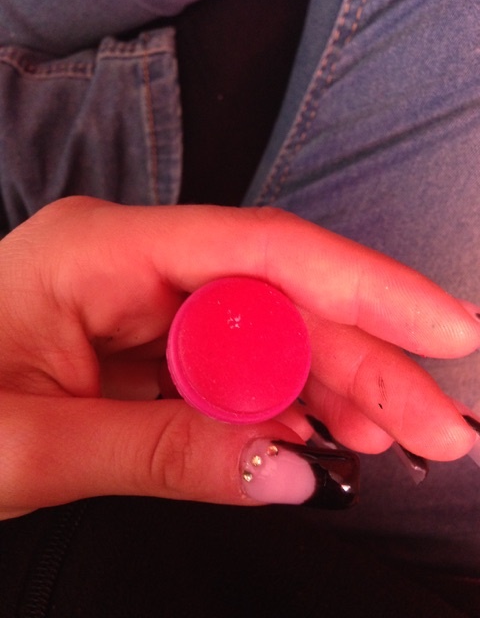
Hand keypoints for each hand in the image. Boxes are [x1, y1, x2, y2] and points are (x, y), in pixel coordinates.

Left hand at [0, 197, 477, 518]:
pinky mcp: (146, 348)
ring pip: (266, 337)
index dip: (363, 286)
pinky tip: (316, 441)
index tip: (443, 328)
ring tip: (388, 442)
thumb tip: (286, 474)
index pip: (259, 253)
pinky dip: (280, 409)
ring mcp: (142, 306)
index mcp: (100, 253)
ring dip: (332, 390)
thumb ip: (161, 452)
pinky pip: (233, 371)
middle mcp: (133, 264)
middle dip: (364, 363)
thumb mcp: (32, 445)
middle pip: (278, 300)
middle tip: (436, 428)